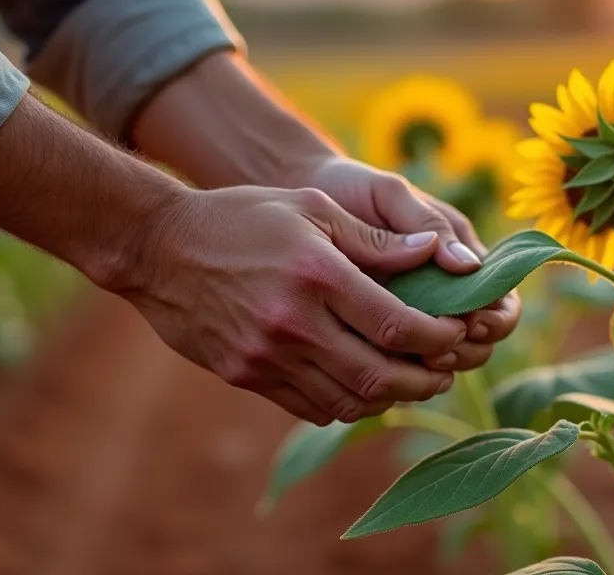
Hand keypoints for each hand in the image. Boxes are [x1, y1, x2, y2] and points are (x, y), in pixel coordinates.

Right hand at [119, 186, 470, 425]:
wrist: (158, 248)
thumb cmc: (242, 217)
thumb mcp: (311, 207)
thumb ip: (376, 238)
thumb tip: (437, 251)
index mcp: (318, 275)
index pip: (397, 324)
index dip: (438, 338)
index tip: (455, 334)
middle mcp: (294, 323)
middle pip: (380, 375)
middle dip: (424, 379)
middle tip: (444, 371)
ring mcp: (267, 356)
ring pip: (349, 400)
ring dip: (390, 398)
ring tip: (410, 381)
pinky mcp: (246, 376)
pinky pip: (311, 406)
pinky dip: (346, 403)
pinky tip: (361, 385)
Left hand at [299, 157, 521, 370]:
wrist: (300, 197)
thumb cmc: (351, 188)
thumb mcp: (388, 194)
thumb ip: (426, 223)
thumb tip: (470, 266)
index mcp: (459, 255)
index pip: (500, 298)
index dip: (496, 317)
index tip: (472, 322)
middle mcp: (444, 288)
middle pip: (482, 338)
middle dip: (469, 349)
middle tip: (441, 351)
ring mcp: (414, 313)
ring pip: (448, 358)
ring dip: (441, 366)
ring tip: (417, 363)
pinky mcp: (379, 331)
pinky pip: (404, 363)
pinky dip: (404, 373)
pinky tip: (386, 370)